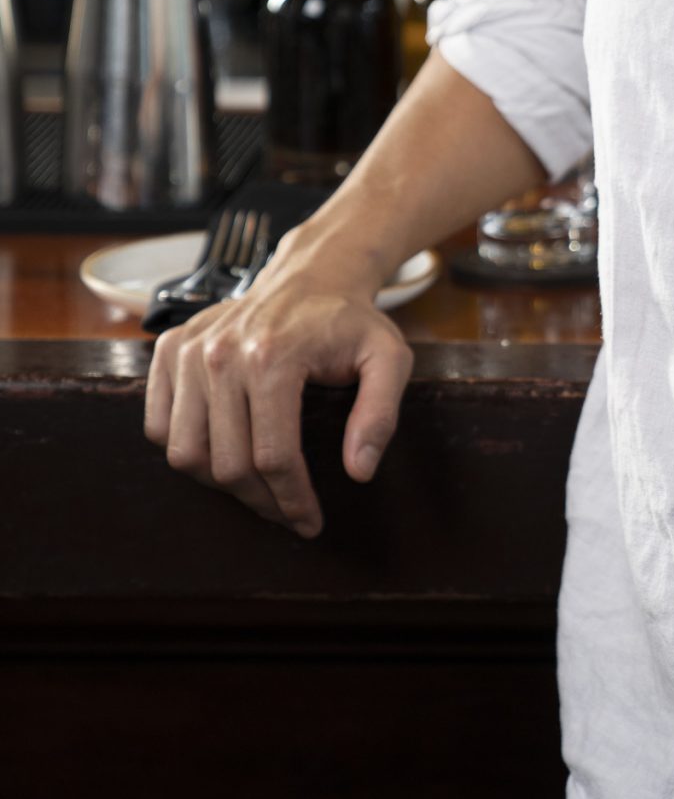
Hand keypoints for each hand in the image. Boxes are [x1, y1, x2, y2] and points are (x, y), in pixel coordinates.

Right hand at [143, 228, 414, 540]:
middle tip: (288, 513)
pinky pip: (158, 427)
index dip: (293, 501)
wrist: (311, 274)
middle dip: (262, 502)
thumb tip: (359, 472)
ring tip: (258, 487)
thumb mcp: (388, 358)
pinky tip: (224, 452)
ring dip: (221, 484)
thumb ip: (380, 414)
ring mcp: (188, 351)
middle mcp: (221, 354)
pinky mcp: (169, 350)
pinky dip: (186, 451)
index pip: (274, 457)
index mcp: (274, 357)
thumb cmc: (350, 322)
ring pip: (186, 454)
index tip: (310, 523)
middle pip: (227, 464)